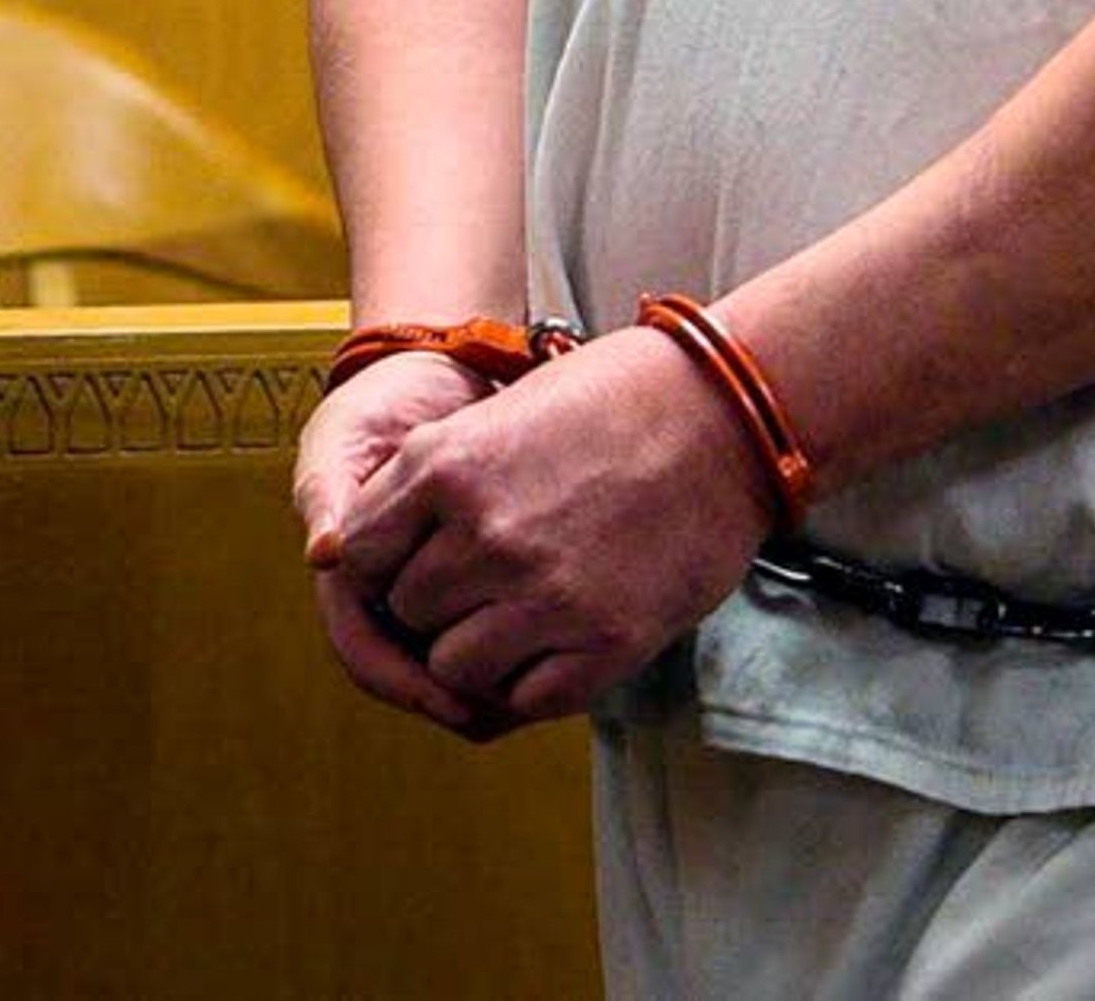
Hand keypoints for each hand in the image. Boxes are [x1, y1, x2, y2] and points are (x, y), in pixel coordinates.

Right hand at [294, 348, 510, 731]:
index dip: (406, 684)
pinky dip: (512, 639)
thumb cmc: (378, 405)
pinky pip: (488, 621)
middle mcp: (388, 590)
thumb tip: (324, 553)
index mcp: (350, 574)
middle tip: (506, 714)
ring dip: (486, 679)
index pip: (368, 653)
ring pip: (452, 655)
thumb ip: (329, 492)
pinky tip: (547, 650)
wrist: (437, 373)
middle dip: (454, 697)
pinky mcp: (475, 568)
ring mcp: (432, 582)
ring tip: (530, 696)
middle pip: (414, 670)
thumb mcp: (345, 440)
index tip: (453, 702)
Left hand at [317, 326, 778, 736]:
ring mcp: (544, 595)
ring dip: (481, 649)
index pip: (358, 553)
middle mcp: (484, 536)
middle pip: (407, 614)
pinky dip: (531, 680)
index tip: (421, 556)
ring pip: (454, 668)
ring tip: (528, 612)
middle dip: (440, 602)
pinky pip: (523, 699)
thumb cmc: (631, 394)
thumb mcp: (511, 406)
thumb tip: (389, 545)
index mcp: (449, 466)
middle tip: (490, 579)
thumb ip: (441, 474)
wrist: (736, 412)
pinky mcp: (603, 643)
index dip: (386, 560)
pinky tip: (561, 637)